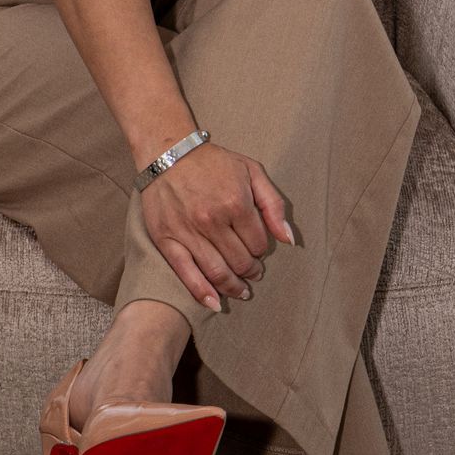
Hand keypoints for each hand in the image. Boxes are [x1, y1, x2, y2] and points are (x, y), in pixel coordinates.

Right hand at [141, 144, 293, 307]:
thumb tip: (288, 240)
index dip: (261, 250)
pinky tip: (215, 303)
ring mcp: (188, 232)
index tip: (258, 250)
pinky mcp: (166, 239)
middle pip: (240, 262)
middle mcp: (213, 220)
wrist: (168, 152)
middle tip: (253, 273)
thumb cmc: (213, 163)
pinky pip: (187, 273)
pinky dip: (203, 293)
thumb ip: (274, 205)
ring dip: (234, 287)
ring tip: (241, 290)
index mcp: (236, 203)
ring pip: (218, 273)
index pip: (258, 244)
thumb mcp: (251, 171)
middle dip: (251, 271)